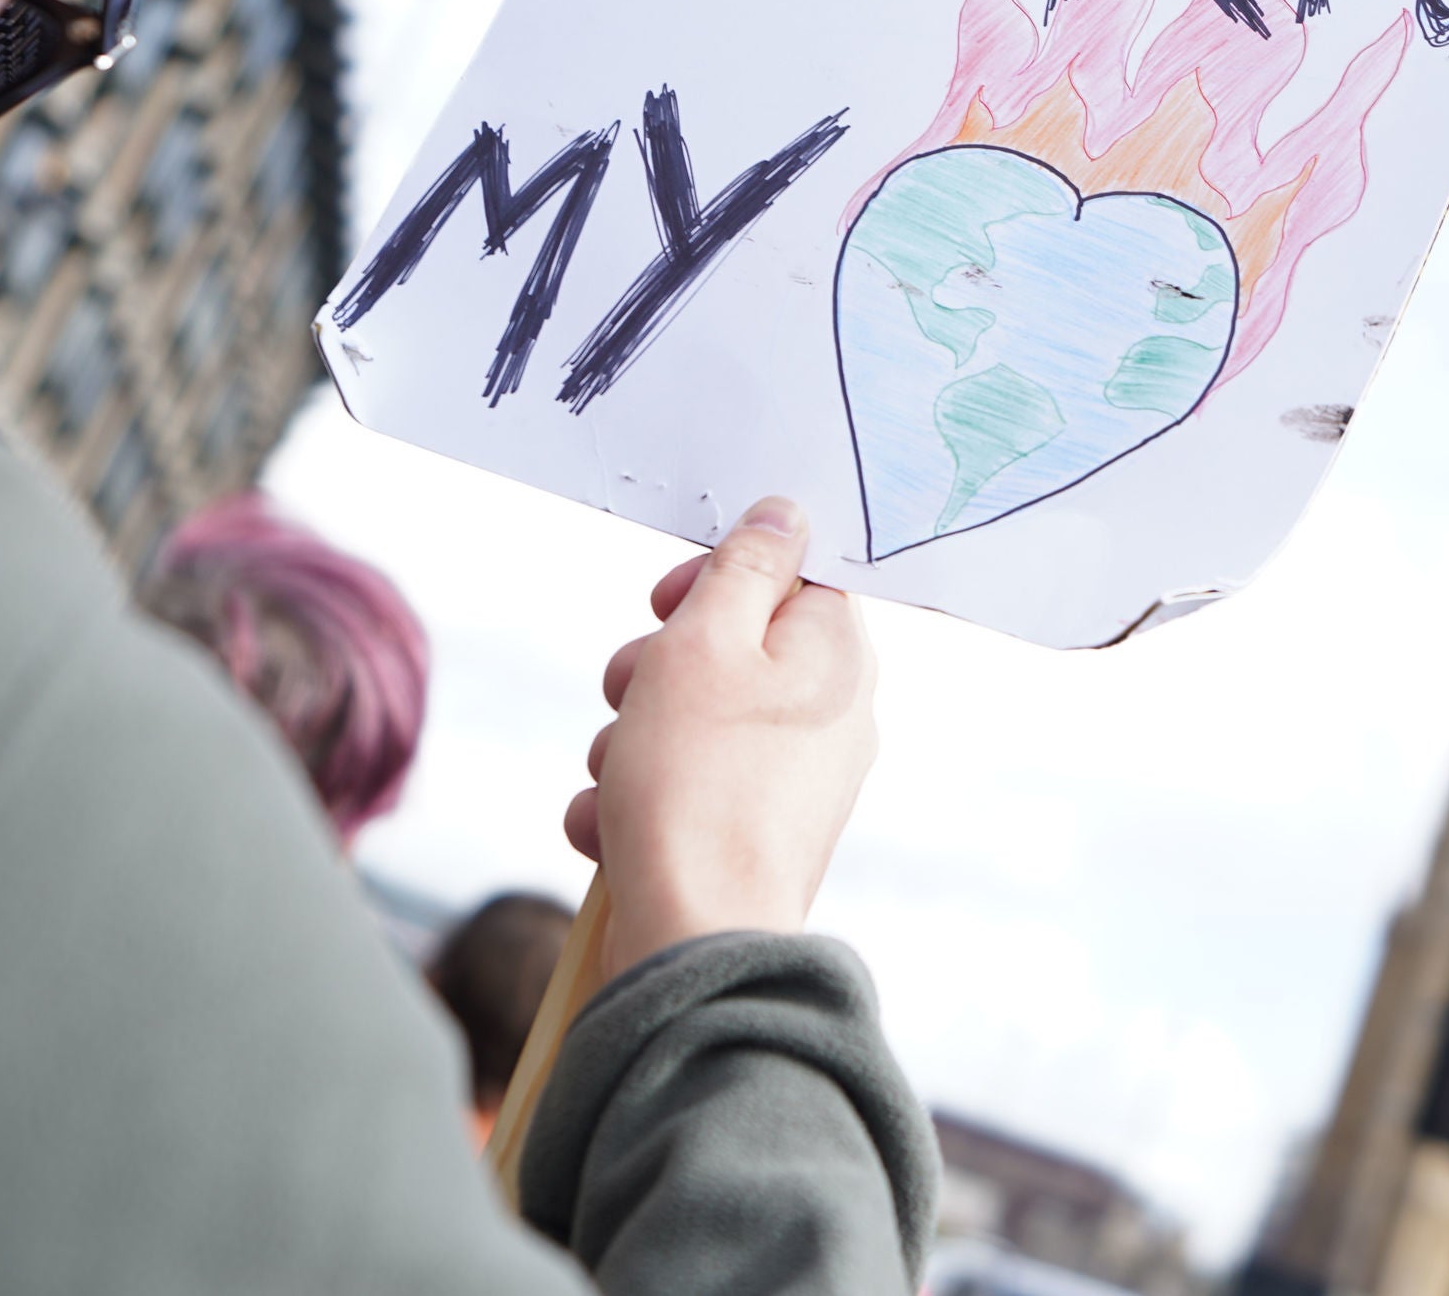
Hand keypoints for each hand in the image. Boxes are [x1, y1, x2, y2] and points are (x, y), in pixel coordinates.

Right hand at [564, 498, 876, 980]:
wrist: (692, 938)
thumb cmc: (697, 786)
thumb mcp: (704, 643)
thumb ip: (743, 568)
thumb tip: (785, 510)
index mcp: (837, 654)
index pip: (787, 576)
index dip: (714, 580)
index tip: (666, 603)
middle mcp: (831, 715)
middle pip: (728, 650)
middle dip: (655, 669)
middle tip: (631, 696)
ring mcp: (793, 781)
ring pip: (687, 724)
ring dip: (629, 741)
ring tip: (618, 778)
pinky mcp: (751, 836)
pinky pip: (678, 791)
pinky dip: (632, 804)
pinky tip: (612, 831)